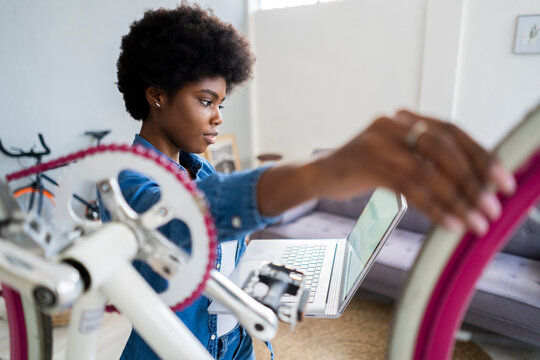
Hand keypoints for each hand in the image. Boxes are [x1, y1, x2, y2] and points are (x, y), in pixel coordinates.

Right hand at [315, 109, 515, 235]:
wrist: (320, 174)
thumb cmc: (362, 167)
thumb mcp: (396, 154)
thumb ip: (426, 158)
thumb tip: (472, 180)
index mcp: (404, 118)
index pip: (451, 131)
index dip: (480, 155)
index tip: (503, 179)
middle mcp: (392, 125)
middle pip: (443, 148)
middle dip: (473, 179)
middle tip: (493, 205)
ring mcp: (378, 144)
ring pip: (427, 172)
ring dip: (457, 200)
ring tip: (476, 221)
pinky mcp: (366, 166)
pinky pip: (408, 189)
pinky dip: (433, 209)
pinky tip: (449, 223)